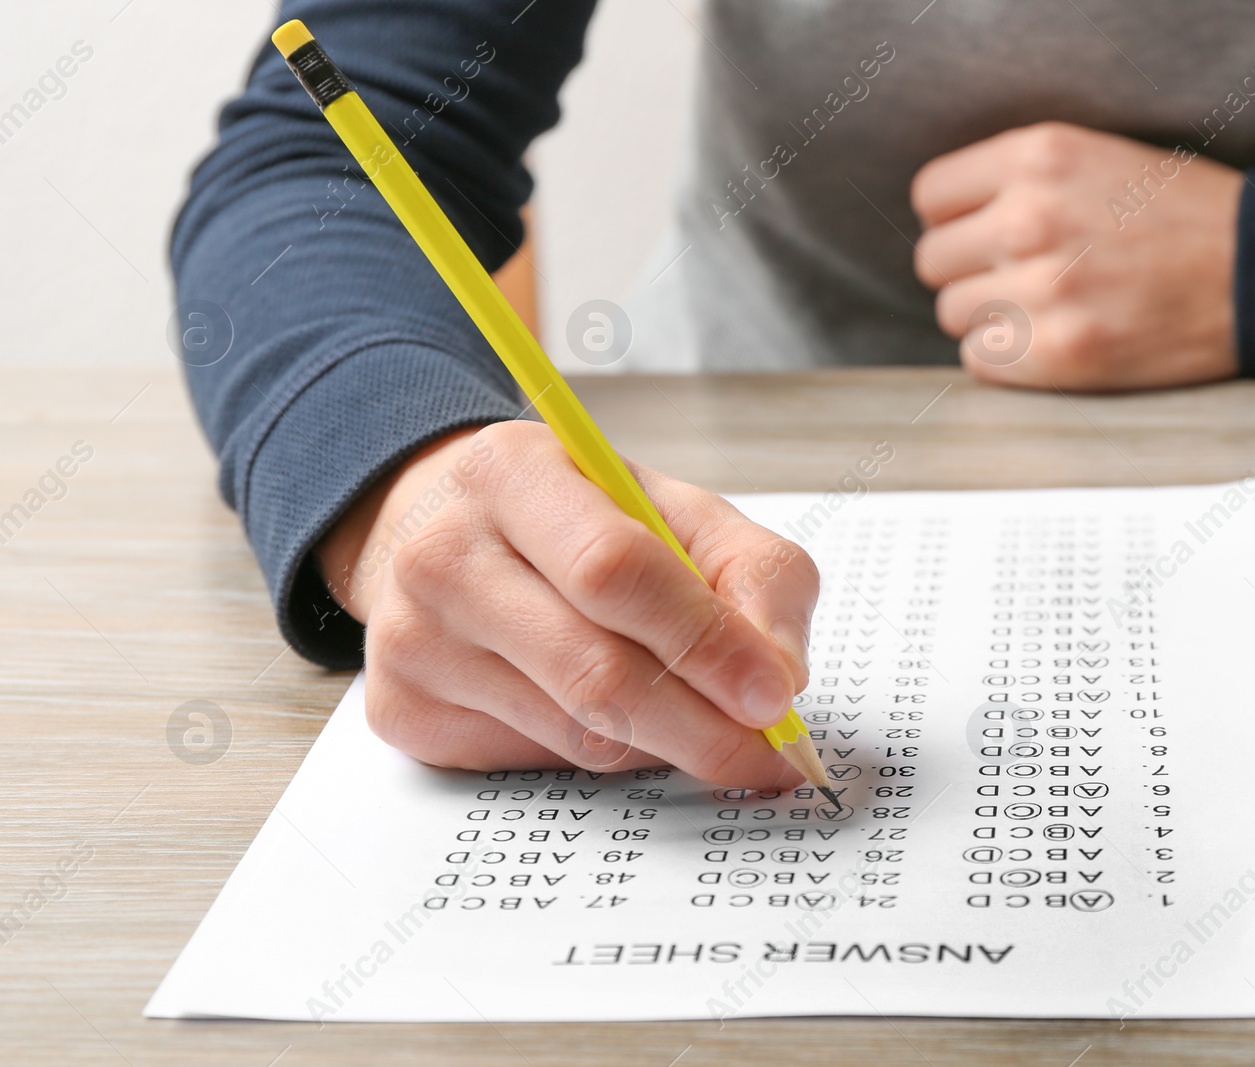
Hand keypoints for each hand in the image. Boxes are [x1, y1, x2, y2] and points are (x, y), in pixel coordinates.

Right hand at [315, 421, 817, 783]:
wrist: (446, 534)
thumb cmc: (580, 524)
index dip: (706, 641)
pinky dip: (606, 753)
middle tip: (767, 753)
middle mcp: (443, 555)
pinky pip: (540, 762)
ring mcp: (413, 640)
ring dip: (664, 744)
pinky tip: (616, 715)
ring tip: (702, 722)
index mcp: (512, 473)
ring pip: (576, 732)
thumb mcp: (677, 513)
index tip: (774, 695)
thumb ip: (755, 576)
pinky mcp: (406, 712)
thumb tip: (780, 678)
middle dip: (703, 727)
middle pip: (594, 670)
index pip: (616, 571)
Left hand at [911, 121, 1243, 390]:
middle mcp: (1029, 219)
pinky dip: (1008, 359)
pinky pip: (980, 361)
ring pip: (954, 316)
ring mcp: (1042, 290)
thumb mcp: (1099, 157)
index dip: (953, 220)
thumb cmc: (1187, 216)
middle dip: (969, 272)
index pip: (932, 197)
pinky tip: (1055, 339)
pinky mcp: (1059, 353)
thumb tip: (955, 219)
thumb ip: (1023, 180)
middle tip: (1018, 277)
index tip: (978, 234)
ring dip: (990, 318)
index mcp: (1037, 158)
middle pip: (934, 262)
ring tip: (1046, 309)